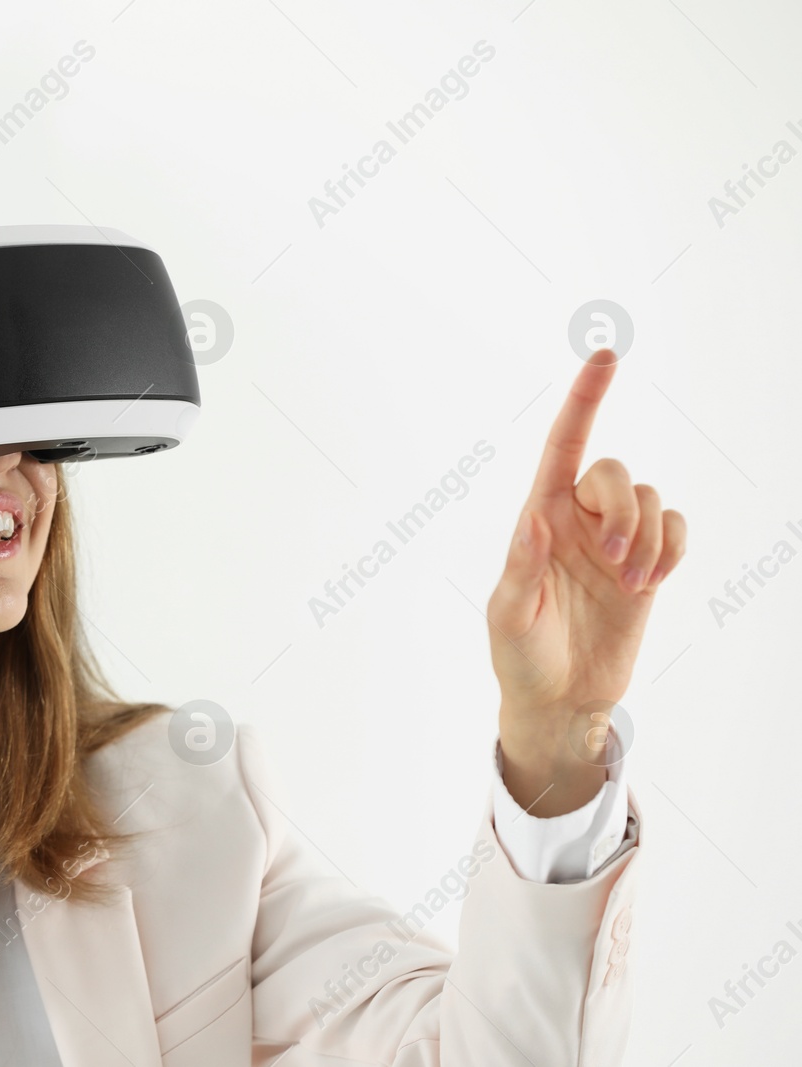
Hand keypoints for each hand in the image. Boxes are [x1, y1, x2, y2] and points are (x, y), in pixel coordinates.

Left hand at [488, 351, 686, 814]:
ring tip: (632, 585)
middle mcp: (577, 520)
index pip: (562, 446)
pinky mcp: (647, 565)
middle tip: (615, 563)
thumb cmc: (520, 656)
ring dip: (649, 538)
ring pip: (651, 498)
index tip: (605, 355)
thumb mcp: (509, 616)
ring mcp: (614, 541)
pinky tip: (652, 580)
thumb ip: (521, 568)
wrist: (561, 698)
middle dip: (624, 510)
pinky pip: (676, 526)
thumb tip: (536, 522)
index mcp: (537, 519)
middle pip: (614, 472)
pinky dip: (673, 547)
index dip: (584, 400)